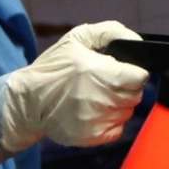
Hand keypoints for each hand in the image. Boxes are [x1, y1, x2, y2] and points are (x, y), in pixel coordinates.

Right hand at [2, 20, 149, 149]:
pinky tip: (94, 112)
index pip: (140, 77)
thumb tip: (135, 40)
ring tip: (97, 97)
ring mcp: (99, 120)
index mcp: (100, 73)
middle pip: (136, 95)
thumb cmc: (52, 69)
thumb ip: (110, 32)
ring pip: (127, 111)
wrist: (27, 103)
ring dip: (118, 104)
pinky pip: (118, 129)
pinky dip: (111, 121)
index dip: (133, 73)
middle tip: (105, 83)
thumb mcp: (76, 39)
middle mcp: (102, 99)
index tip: (122, 72)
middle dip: (125, 87)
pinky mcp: (95, 137)